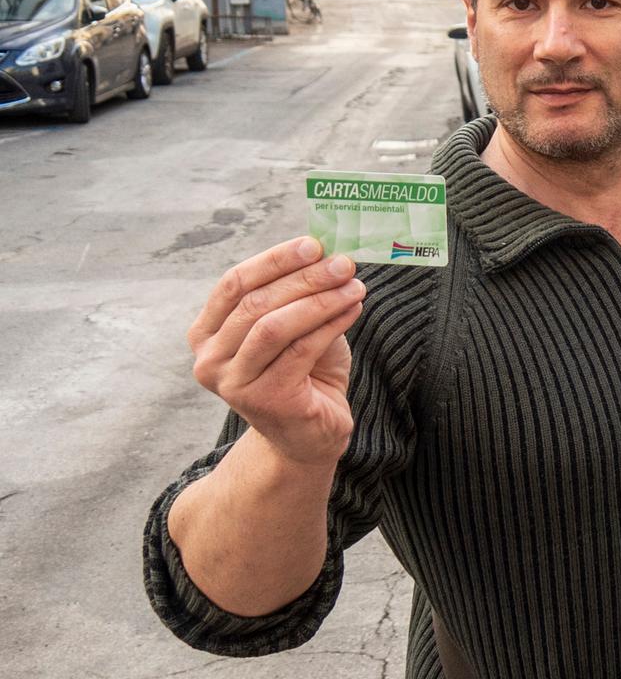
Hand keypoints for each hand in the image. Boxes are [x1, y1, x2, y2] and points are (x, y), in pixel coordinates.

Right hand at [188, 236, 364, 466]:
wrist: (311, 434)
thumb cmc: (303, 374)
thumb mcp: (294, 327)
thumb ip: (296, 295)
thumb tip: (325, 253)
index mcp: (207, 334)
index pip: (234, 284)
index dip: (274, 260)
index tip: (313, 244)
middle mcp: (210, 359)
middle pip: (255, 302)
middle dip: (303, 277)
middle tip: (342, 263)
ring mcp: (234, 383)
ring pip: (275, 326)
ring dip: (320, 300)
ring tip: (355, 286)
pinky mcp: (265, 400)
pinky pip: (301, 350)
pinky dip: (331, 324)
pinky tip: (354, 309)